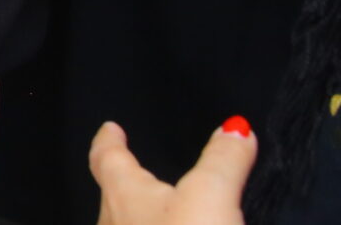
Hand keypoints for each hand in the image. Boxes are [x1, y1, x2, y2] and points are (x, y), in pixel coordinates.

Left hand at [88, 118, 254, 223]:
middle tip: (133, 165)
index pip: (106, 158)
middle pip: (114, 193)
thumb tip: (237, 129)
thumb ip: (222, 161)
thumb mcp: (211, 196)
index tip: (110, 128)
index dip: (109, 140)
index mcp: (124, 194)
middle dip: (126, 179)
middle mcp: (115, 223)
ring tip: (156, 204)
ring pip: (126, 222)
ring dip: (140, 212)